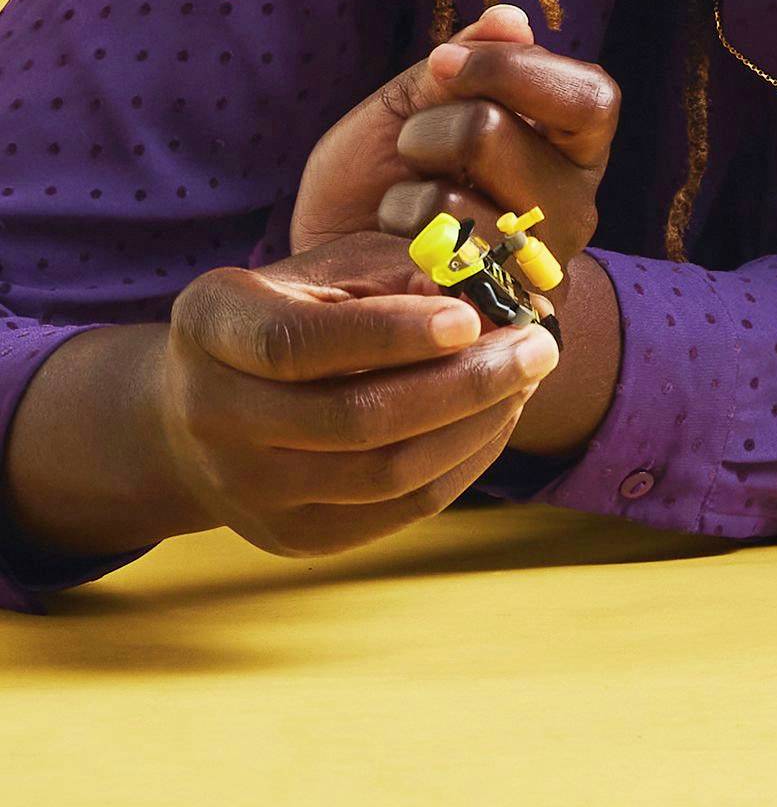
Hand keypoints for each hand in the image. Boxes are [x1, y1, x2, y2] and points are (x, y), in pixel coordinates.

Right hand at [156, 232, 559, 557]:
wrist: (206, 411)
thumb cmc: (295, 313)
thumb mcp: (331, 270)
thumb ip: (403, 272)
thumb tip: (497, 296)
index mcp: (213, 326)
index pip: (296, 342)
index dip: (388, 334)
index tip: (470, 317)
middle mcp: (211, 414)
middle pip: (355, 418)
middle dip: (466, 383)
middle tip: (540, 346)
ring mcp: (247, 488)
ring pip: (387, 473)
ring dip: (478, 424)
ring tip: (527, 377)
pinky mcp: (292, 536)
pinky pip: (402, 508)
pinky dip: (467, 460)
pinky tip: (499, 417)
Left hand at [292, 3, 620, 276]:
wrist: (338, 261)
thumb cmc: (380, 175)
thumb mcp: (413, 103)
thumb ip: (464, 64)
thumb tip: (512, 19)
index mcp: (574, 145)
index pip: (590, 97)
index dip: (512, 71)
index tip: (441, 64)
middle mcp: (575, 204)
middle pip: (494, 132)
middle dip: (427, 130)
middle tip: (416, 152)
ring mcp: (540, 263)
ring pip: (456, 199)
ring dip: (405, 193)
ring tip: (408, 208)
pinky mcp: (498, 310)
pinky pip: (434, 256)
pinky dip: (398, 239)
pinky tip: (404, 250)